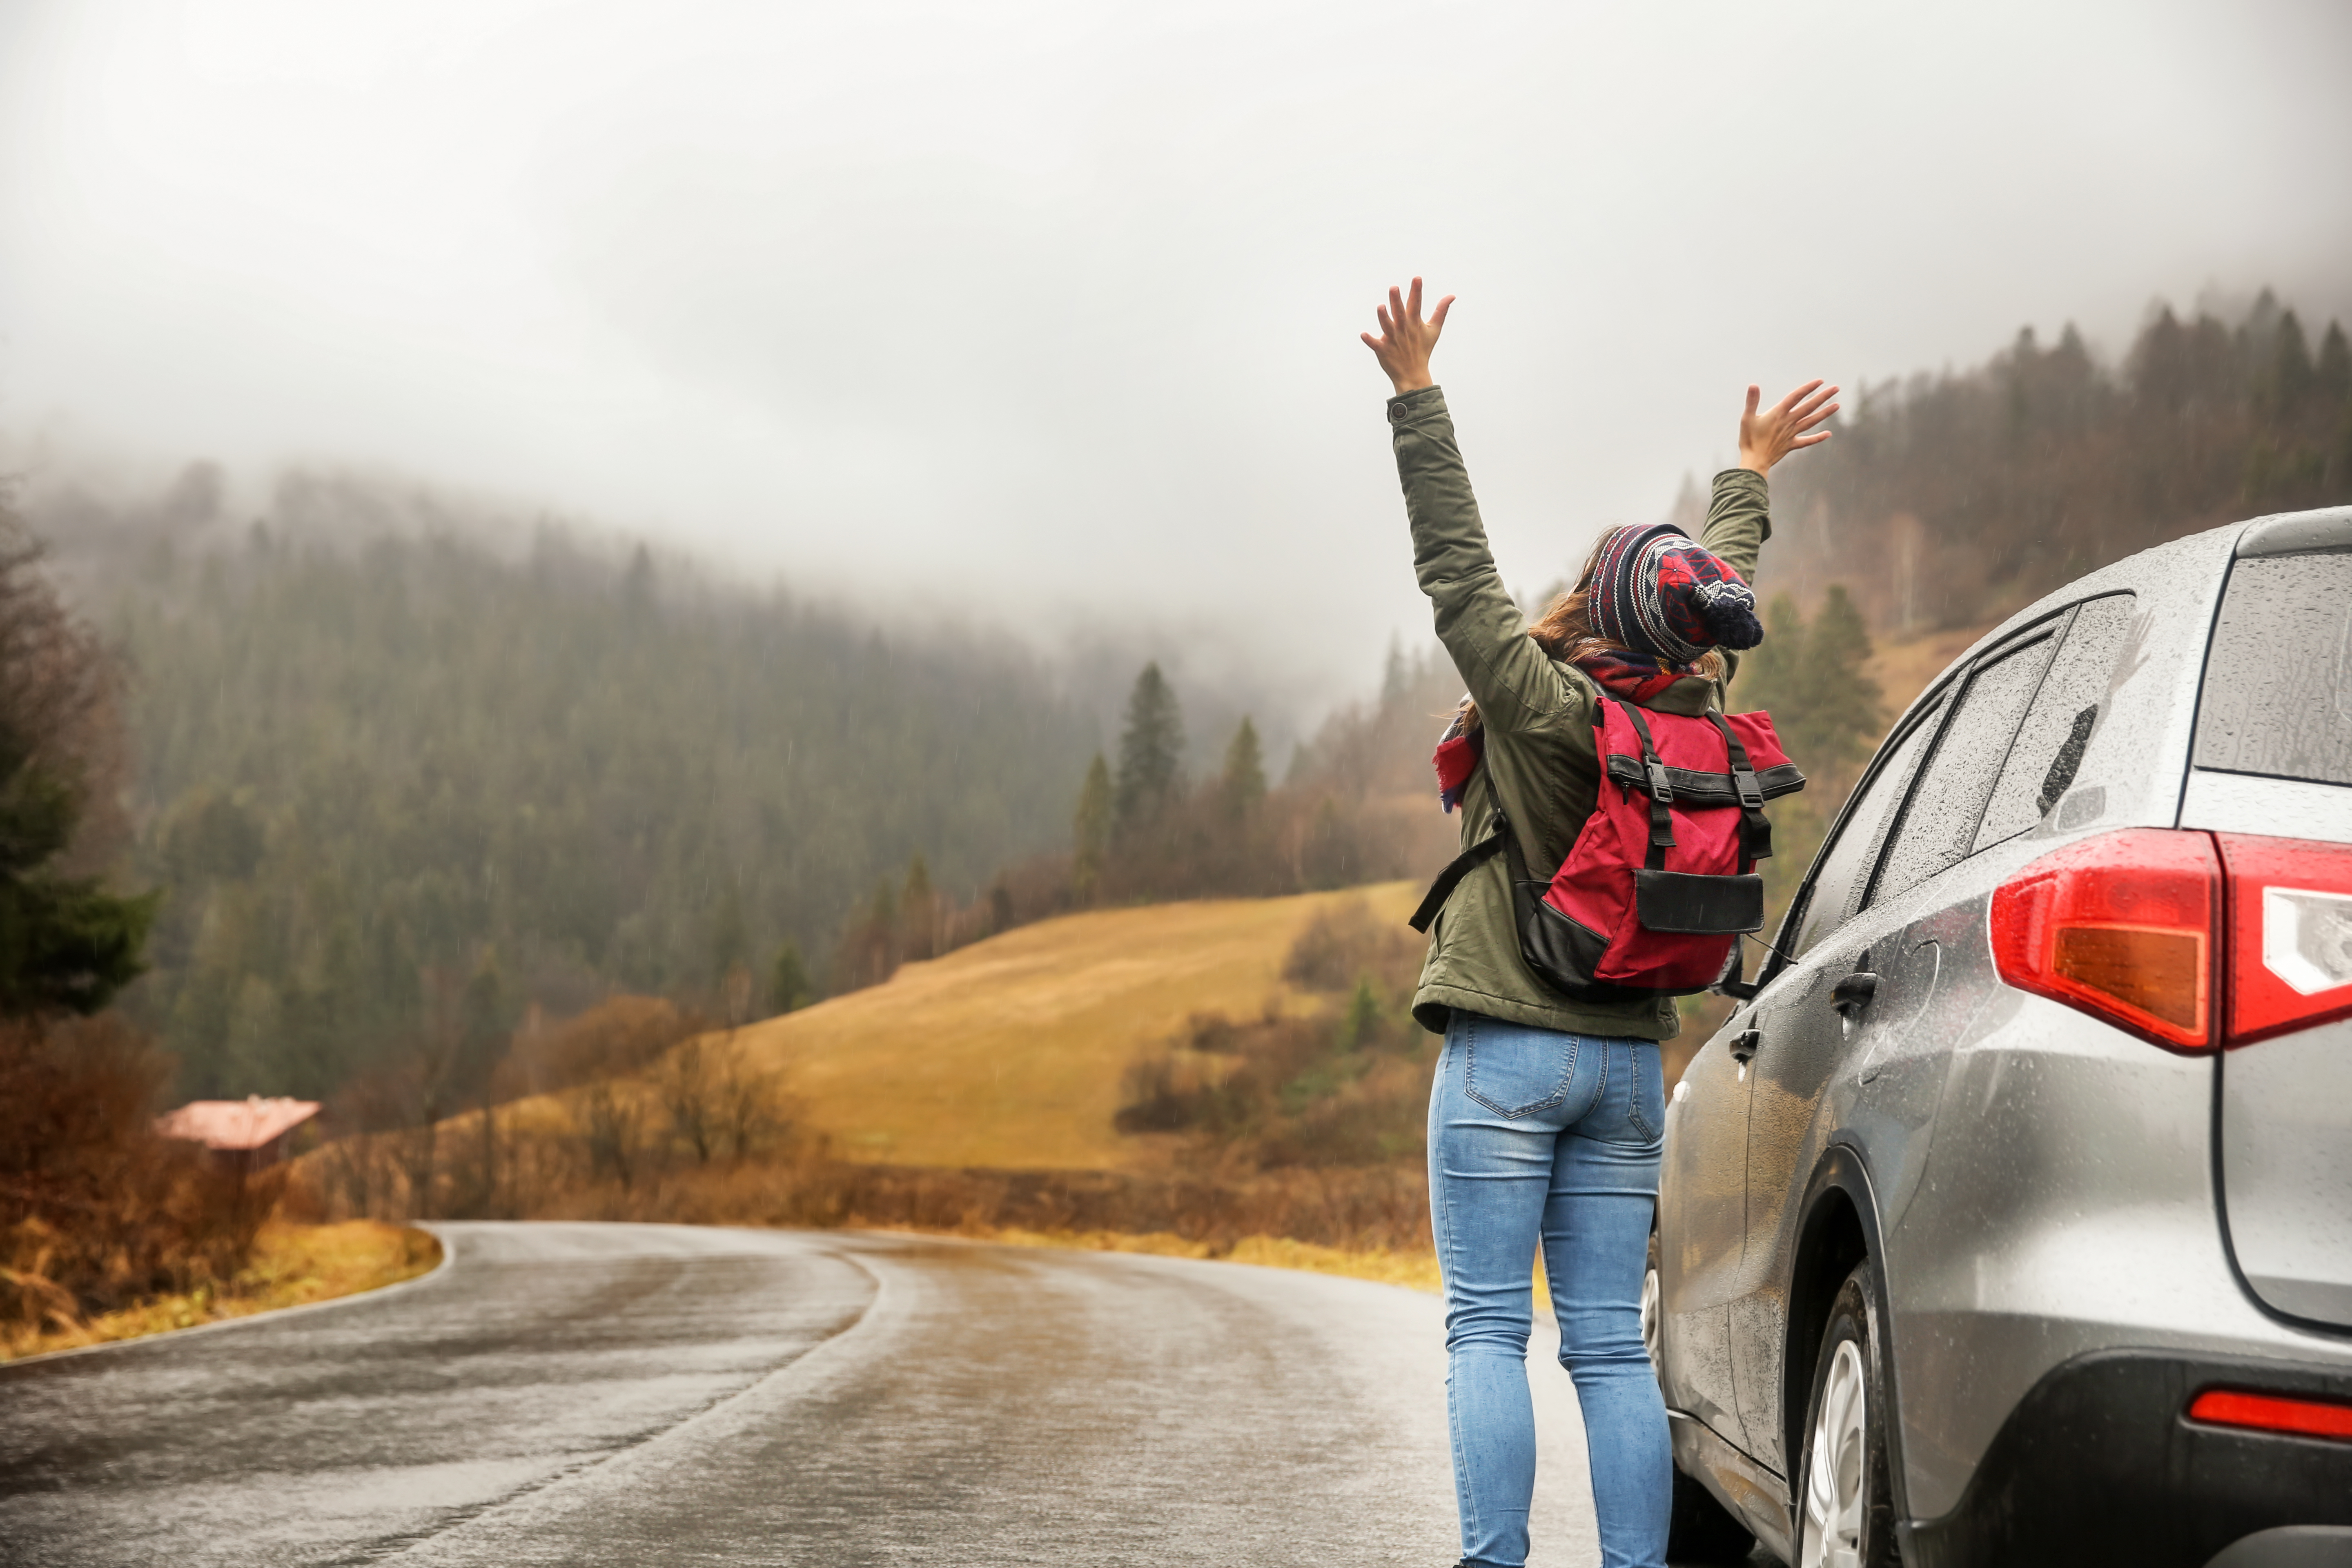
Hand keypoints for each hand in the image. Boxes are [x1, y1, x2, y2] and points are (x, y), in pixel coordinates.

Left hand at [1362, 277, 1453, 394]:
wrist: (1413, 374)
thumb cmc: (1423, 349)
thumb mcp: (1434, 329)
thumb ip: (1441, 311)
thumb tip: (1451, 296)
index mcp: (1414, 323)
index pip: (1416, 304)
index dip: (1416, 291)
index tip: (1417, 278)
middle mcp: (1403, 329)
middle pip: (1400, 313)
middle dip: (1397, 300)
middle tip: (1394, 287)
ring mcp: (1393, 340)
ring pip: (1387, 326)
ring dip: (1384, 317)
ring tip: (1381, 306)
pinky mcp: (1383, 350)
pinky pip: (1375, 344)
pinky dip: (1370, 340)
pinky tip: (1363, 335)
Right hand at [1738, 380, 1839, 473]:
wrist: (1754, 461)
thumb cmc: (1749, 440)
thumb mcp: (1747, 418)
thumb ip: (1752, 401)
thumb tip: (1753, 385)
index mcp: (1778, 414)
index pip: (1796, 397)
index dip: (1808, 388)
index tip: (1820, 381)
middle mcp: (1788, 422)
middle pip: (1809, 407)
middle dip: (1823, 397)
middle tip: (1836, 388)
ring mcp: (1791, 434)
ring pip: (1811, 421)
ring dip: (1825, 413)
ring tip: (1837, 406)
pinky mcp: (1791, 445)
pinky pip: (1807, 441)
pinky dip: (1818, 438)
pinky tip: (1828, 434)